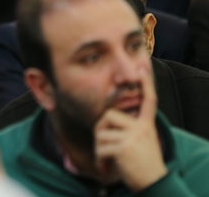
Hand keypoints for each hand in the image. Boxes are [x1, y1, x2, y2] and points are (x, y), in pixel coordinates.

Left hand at [94, 66, 167, 191]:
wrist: (154, 185)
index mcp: (147, 125)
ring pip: (101, 133)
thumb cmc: (143, 166)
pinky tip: (105, 168)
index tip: (143, 69)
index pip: (148, 101)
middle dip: (100, 131)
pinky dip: (99, 160)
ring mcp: (133, 137)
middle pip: (108, 116)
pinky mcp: (124, 147)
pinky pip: (100, 148)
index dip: (146, 85)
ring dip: (99, 150)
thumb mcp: (142, 143)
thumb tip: (108, 120)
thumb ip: (130, 130)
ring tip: (106, 160)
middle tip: (103, 147)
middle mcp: (142, 128)